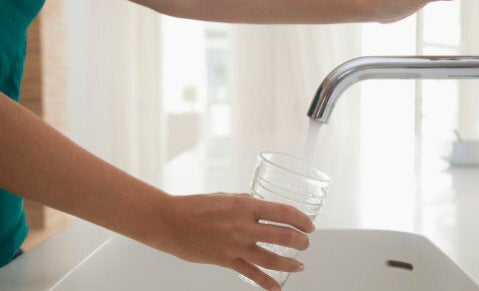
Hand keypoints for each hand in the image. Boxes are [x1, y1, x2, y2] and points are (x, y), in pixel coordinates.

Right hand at [158, 193, 313, 290]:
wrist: (169, 222)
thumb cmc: (195, 206)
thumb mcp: (225, 197)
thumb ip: (245, 202)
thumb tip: (261, 205)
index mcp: (245, 206)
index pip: (283, 212)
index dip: (301, 219)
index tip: (309, 224)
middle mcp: (243, 226)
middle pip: (284, 236)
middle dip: (300, 241)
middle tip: (306, 243)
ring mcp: (235, 246)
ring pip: (272, 258)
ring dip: (290, 263)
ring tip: (300, 265)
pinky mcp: (226, 261)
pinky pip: (251, 274)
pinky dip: (267, 282)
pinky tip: (278, 287)